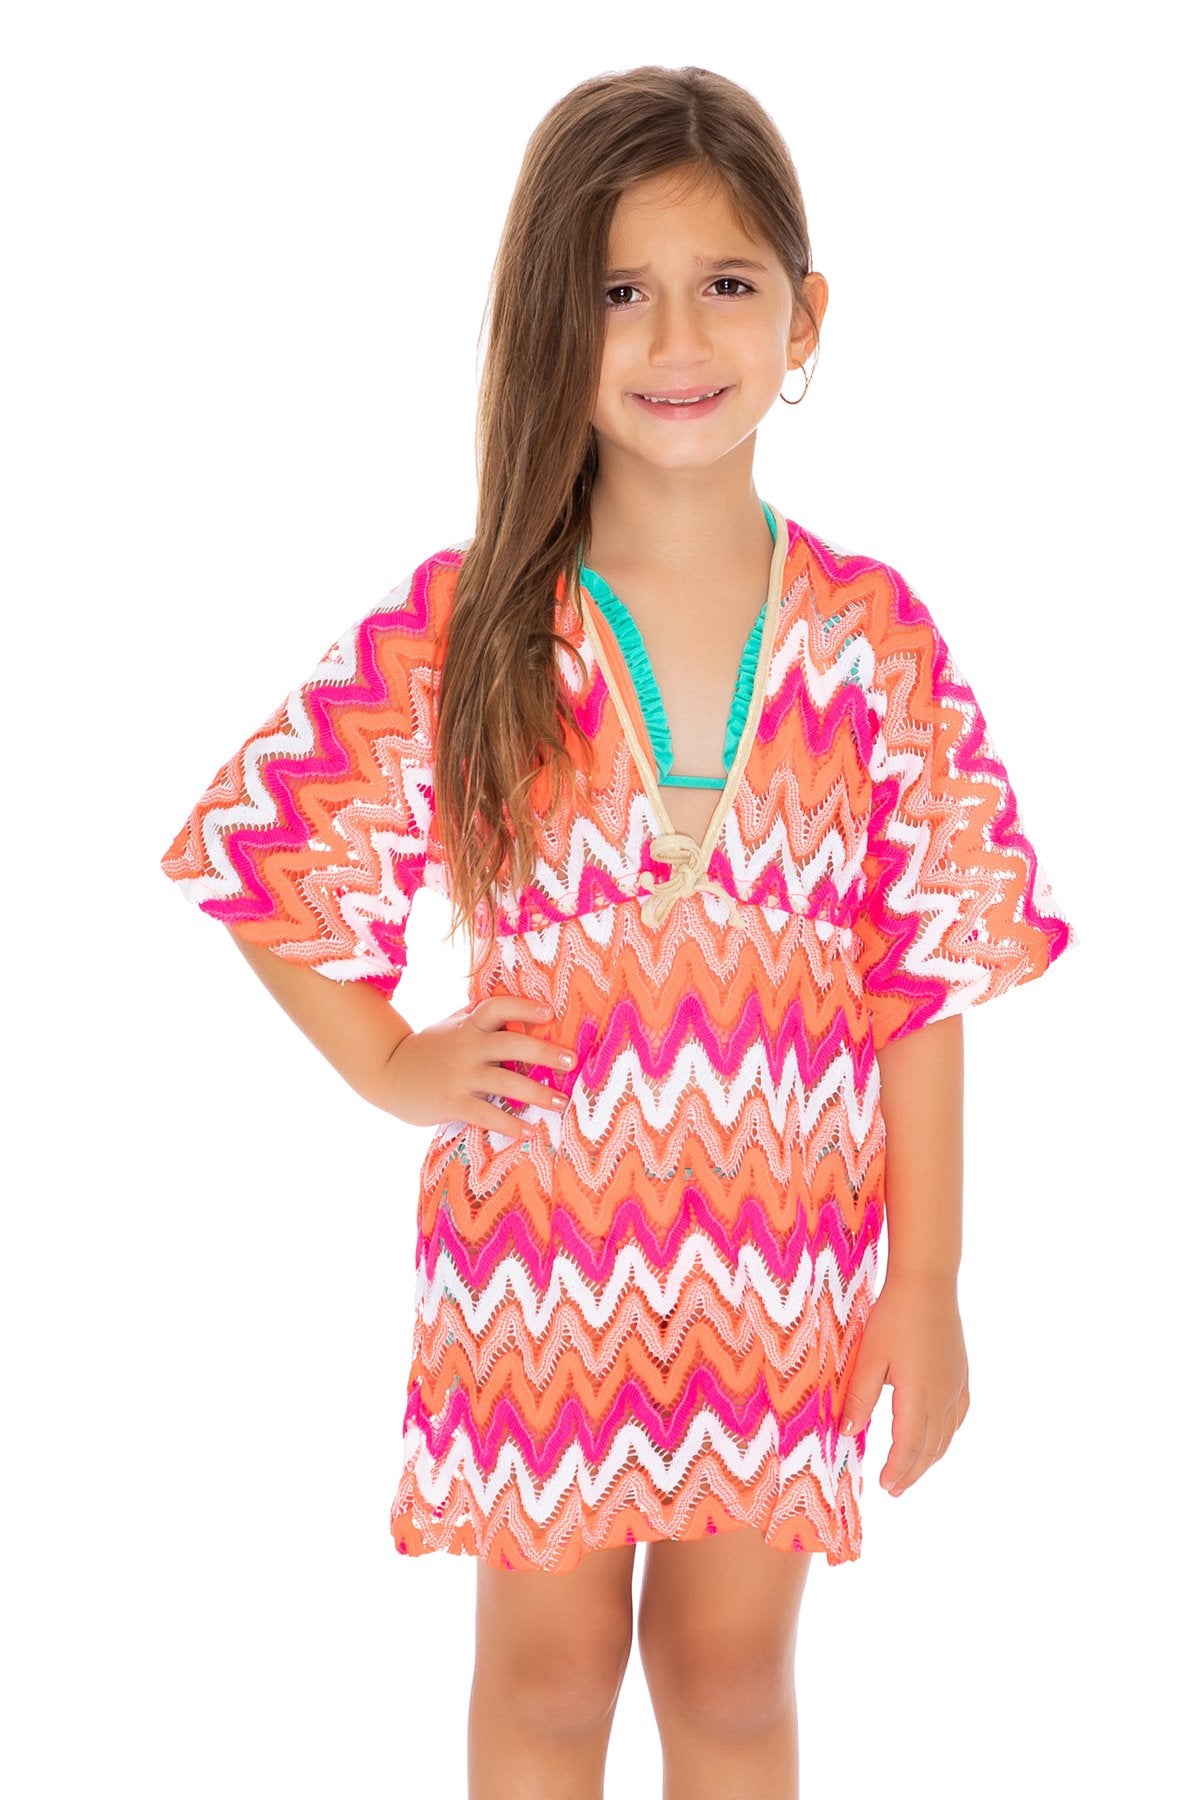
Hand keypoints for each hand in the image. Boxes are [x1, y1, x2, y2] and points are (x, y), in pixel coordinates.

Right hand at [380, 993, 575, 1142]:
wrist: (387, 1073)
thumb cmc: (428, 1049)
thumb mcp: (450, 1026)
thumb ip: (476, 1016)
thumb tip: (512, 1005)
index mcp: (468, 1025)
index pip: (497, 1007)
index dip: (524, 1007)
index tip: (550, 1012)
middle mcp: (467, 1047)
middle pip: (511, 1044)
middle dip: (544, 1052)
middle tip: (570, 1060)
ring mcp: (460, 1076)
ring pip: (505, 1082)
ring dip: (537, 1093)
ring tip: (561, 1103)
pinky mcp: (452, 1102)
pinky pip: (487, 1114)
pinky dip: (510, 1125)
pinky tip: (530, 1132)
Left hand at [837, 1271, 969, 1496]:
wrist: (927, 1283)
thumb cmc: (894, 1316)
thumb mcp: (868, 1356)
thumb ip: (859, 1397)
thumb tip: (848, 1434)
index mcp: (919, 1396)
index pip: (909, 1446)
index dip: (898, 1470)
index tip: (884, 1486)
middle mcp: (943, 1396)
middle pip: (930, 1447)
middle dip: (913, 1471)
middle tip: (896, 1489)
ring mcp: (956, 1385)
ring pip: (946, 1435)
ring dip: (930, 1457)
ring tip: (913, 1471)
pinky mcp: (961, 1373)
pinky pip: (958, 1415)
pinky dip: (947, 1434)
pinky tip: (940, 1436)